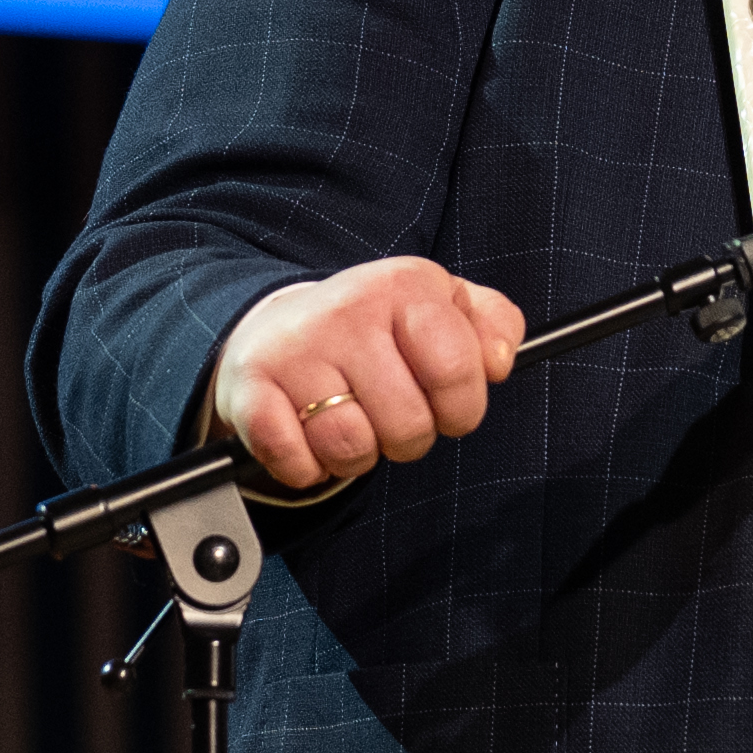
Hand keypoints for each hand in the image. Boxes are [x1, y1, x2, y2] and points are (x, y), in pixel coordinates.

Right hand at [212, 257, 525, 487]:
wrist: (276, 324)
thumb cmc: (376, 329)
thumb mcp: (443, 307)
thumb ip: (494, 326)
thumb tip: (501, 361)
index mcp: (405, 286)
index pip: (458, 371)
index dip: (461, 408)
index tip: (449, 408)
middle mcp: (348, 309)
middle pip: (408, 424)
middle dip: (408, 438)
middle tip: (388, 414)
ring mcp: (295, 348)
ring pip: (352, 447)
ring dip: (358, 455)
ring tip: (349, 423)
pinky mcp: (250, 388)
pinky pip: (296, 462)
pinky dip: (308, 467)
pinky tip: (308, 435)